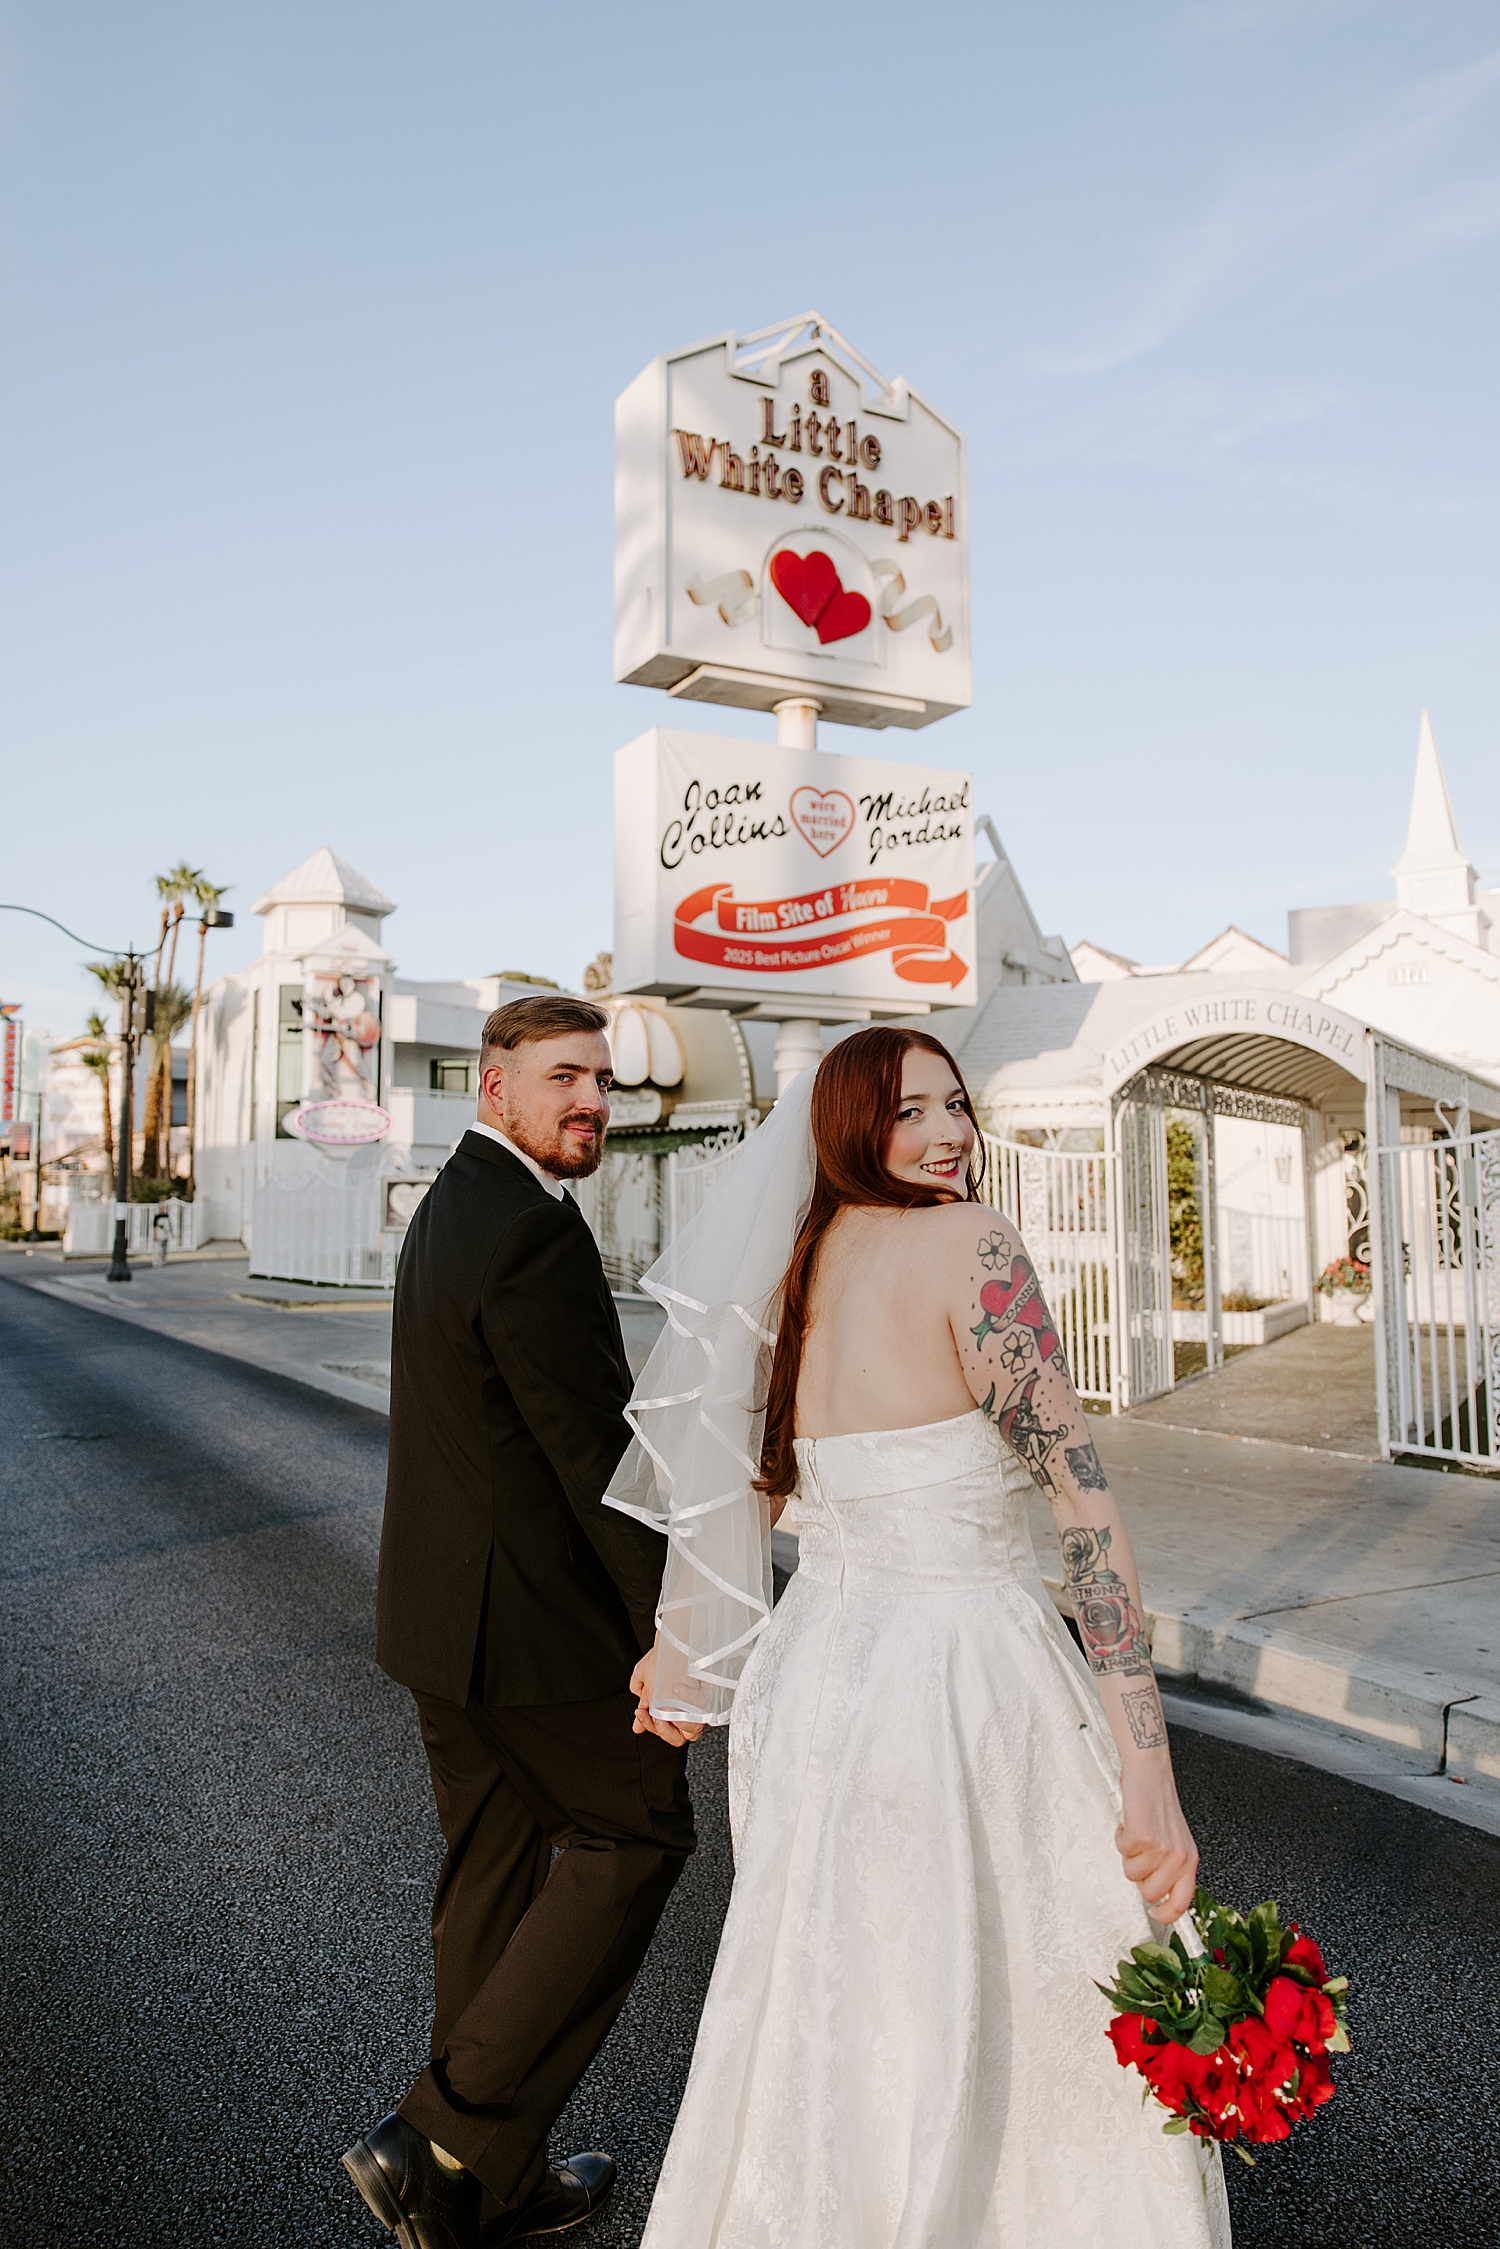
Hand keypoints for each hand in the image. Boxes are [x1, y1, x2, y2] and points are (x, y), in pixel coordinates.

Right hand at [629, 1640, 704, 1747]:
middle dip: (661, 1729)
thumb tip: (636, 1726)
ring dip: (674, 1718)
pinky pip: (702, 1709)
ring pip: (691, 1731)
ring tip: (663, 1704)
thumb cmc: (665, 1657)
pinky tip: (678, 1688)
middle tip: (652, 1714)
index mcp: (676, 1712)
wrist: (677, 1639)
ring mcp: (700, 1707)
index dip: (650, 1727)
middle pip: (678, 1738)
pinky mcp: (709, 1698)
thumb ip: (644, 1706)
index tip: (640, 1713)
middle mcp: (689, 1713)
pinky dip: (688, 1698)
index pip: (665, 1733)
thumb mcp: (648, 1682)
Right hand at [1115, 1768, 1197, 1923]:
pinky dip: (1120, 1837)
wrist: (1151, 1772)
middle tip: (1140, 1854)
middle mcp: (1179, 1857)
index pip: (1181, 1902)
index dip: (1166, 1914)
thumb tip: (1156, 1894)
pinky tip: (1129, 1823)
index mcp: (1190, 1860)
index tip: (1155, 1914)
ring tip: (1136, 1835)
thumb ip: (1170, 1867)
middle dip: (1139, 1875)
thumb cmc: (1159, 1804)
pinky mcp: (1143, 1837)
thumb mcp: (1174, 1840)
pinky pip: (1122, 1851)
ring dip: (1128, 1854)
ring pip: (1132, 1874)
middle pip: (1150, 1892)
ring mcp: (1161, 1848)